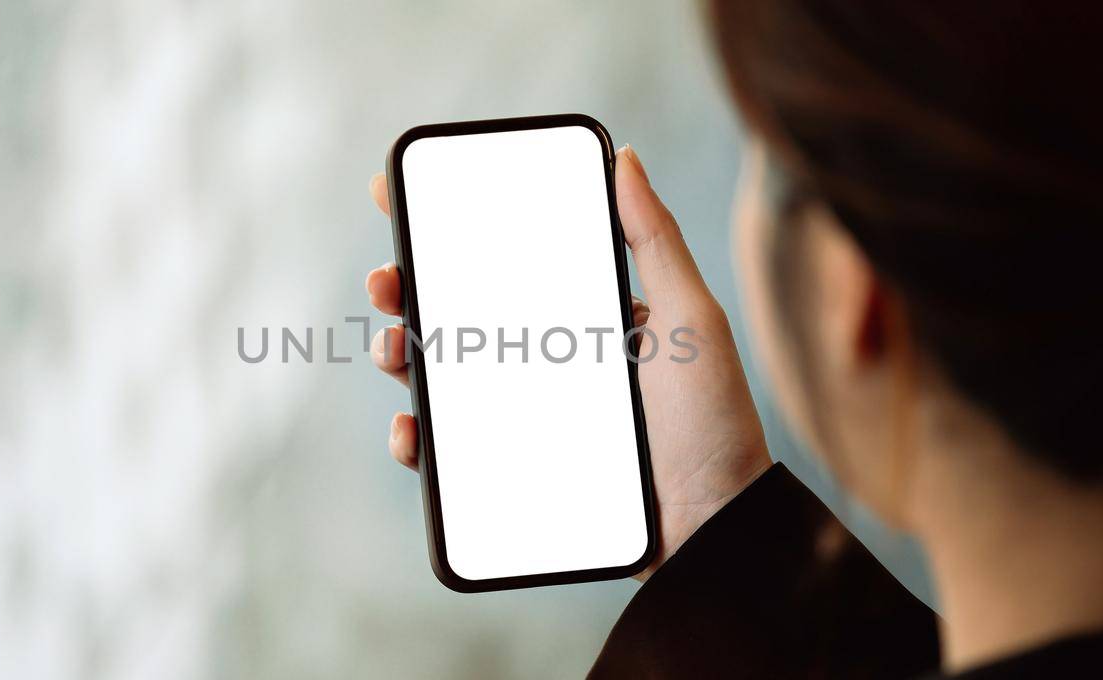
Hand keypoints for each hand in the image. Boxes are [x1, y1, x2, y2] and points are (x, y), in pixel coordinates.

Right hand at [365, 146, 771, 578]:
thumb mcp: (692, 319)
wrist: (715, 529)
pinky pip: (451, 452)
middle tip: (387, 281)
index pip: (506, 265)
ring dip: (402, 357)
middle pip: (460, 317)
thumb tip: (626, 158)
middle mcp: (548, 363)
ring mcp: (528, 418)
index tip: (402, 201)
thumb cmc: (714, 422)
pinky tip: (411, 427)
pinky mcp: (515, 471)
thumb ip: (656, 240)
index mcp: (582, 318)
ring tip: (394, 350)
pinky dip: (418, 438)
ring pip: (444, 379)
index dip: (450, 234)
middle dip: (408, 292)